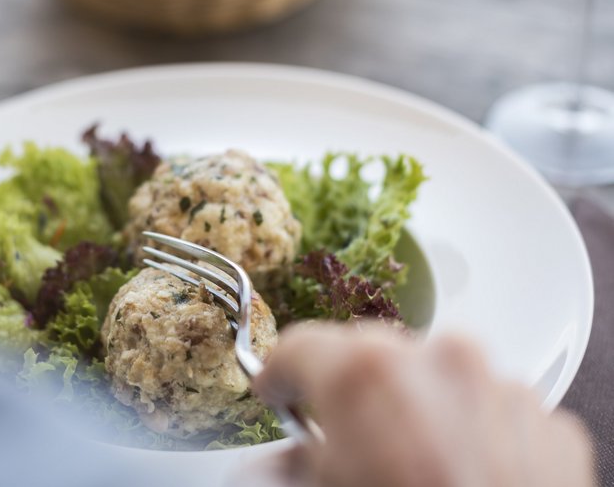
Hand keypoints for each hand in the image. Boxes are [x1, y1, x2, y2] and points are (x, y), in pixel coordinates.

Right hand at [252, 323, 595, 486]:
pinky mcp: (550, 426)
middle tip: (345, 444)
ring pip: (435, 377)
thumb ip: (286, 468)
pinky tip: (461, 479)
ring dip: (416, 410)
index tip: (279, 393)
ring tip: (415, 469)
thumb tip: (270, 466)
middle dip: (351, 393)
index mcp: (367, 374)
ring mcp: (501, 390)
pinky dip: (471, 434)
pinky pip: (490, 410)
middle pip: (369, 355)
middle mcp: (439, 362)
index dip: (279, 377)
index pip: (297, 347)